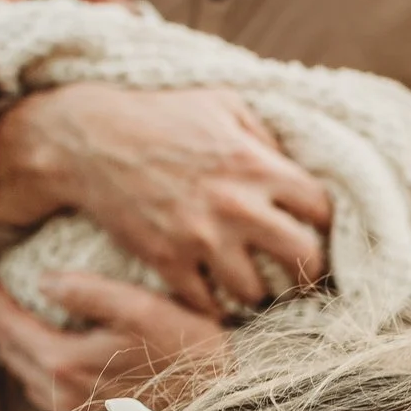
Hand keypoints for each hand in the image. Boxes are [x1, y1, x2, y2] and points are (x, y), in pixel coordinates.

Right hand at [0, 85, 332, 314]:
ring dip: (258, 294)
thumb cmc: (160, 117)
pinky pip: (207, 305)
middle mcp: (237, 205)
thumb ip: (265, 137)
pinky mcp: (168, 261)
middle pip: (305, 258)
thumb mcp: (222, 104)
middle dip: (308, 271)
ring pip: (256, 293)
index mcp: (257, 165)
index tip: (315, 232)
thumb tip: (296, 170)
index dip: (323, 224)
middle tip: (300, 276)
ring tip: (253, 287)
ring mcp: (202, 238)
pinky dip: (213, 306)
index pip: (321, 210)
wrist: (88, 140)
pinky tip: (214, 297)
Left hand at [0, 273, 227, 410]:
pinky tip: (58, 360)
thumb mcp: (143, 309)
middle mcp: (63, 393)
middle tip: (4, 299)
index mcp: (65, 361)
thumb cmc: (190, 357)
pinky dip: (42, 373)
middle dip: (2, 324)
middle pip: (11, 355)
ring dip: (19, 351)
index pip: (10, 327)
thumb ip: (89, 291)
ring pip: (29, 379)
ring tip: (25, 326)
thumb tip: (44, 280)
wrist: (222, 409)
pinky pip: (50, 397)